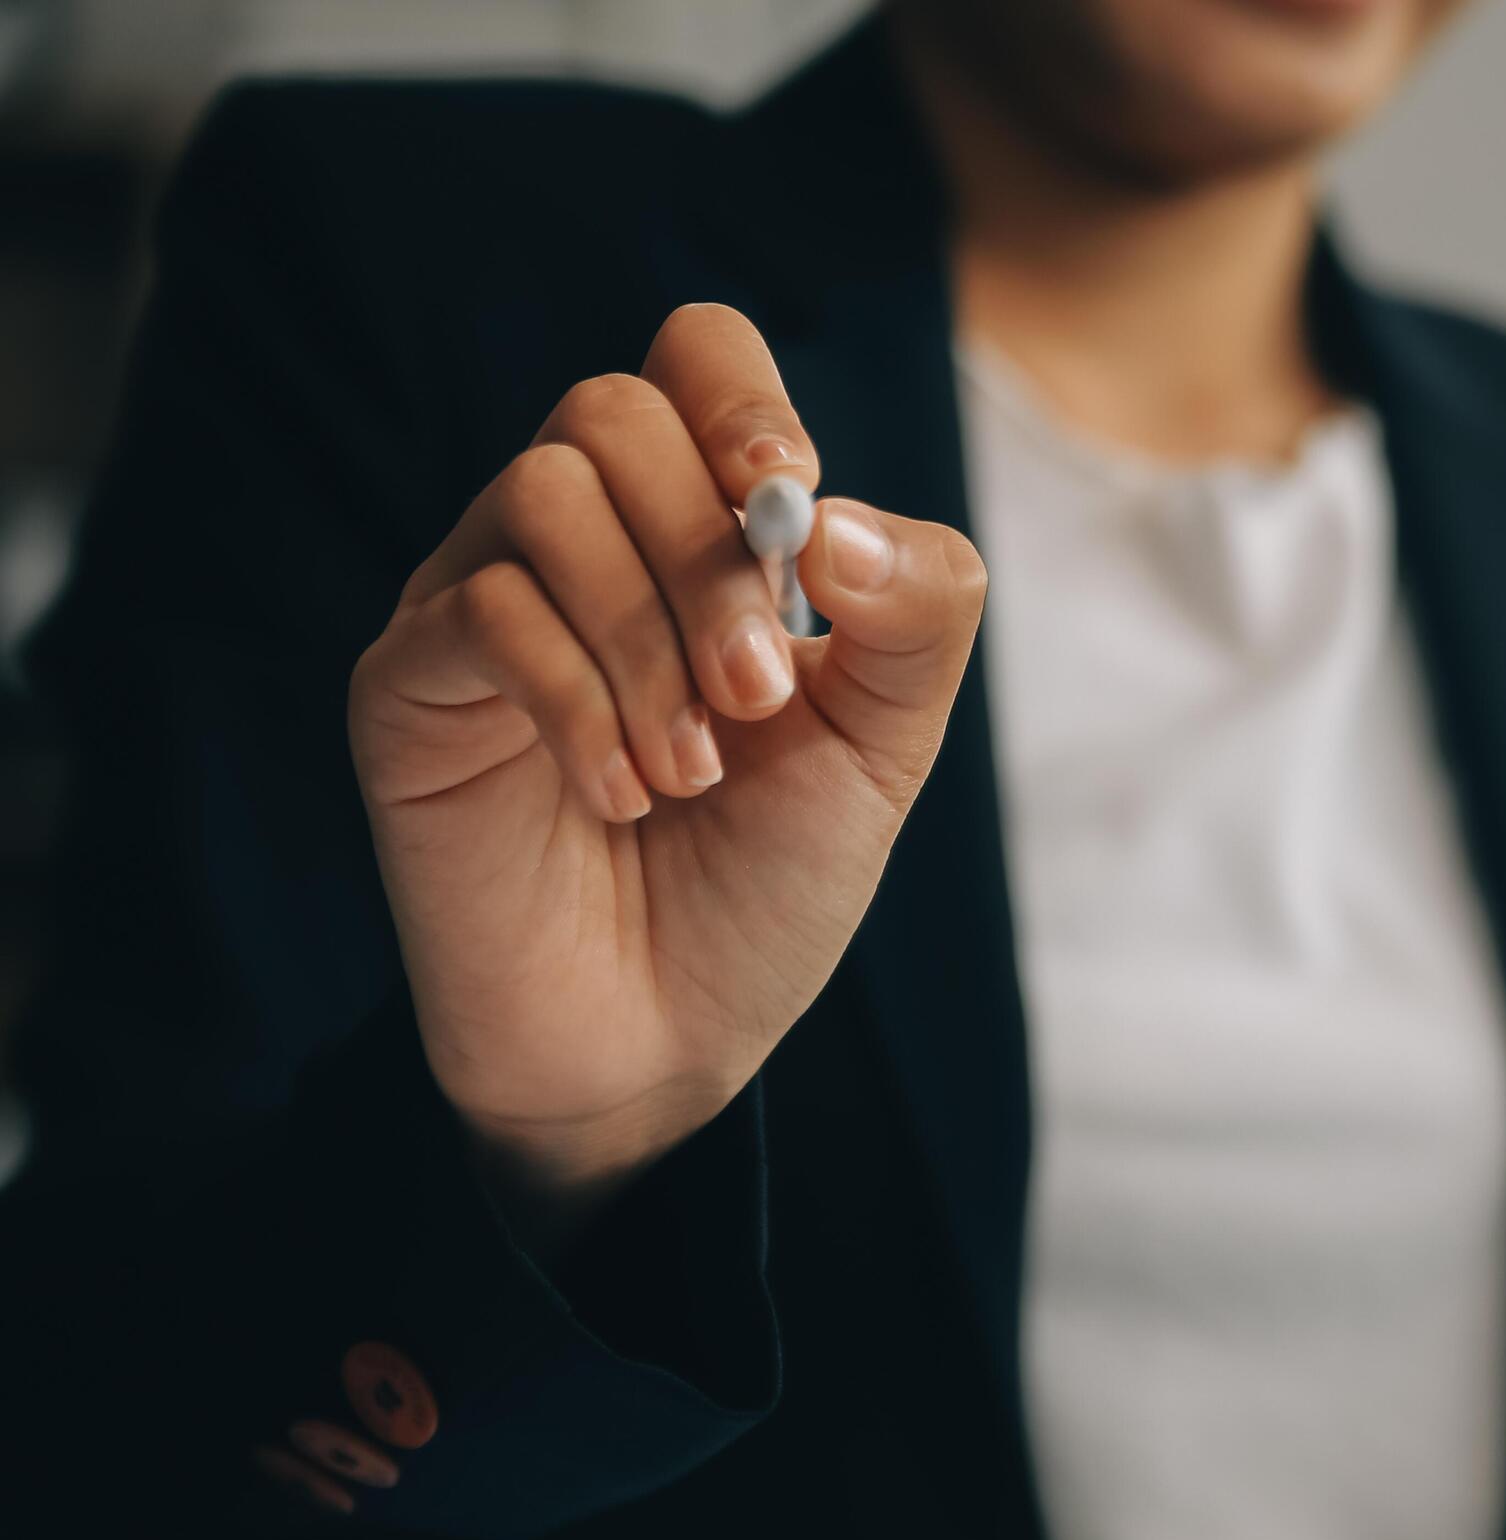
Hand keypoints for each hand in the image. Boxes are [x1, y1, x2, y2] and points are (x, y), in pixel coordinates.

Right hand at [350, 305, 986, 1232]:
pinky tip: (623, 796)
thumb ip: (918, 616)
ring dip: (646, 640)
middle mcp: (580, 539)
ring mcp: (480, 600)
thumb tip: (837, 515)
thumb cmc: (764, 881)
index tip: (788, 505)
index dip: (741, 397)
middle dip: (709, 560)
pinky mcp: (409, 683)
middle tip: (759, 702)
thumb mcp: (886, 748)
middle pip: (613, 414)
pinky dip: (576, 703)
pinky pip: (480, 612)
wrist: (665, 1039)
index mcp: (699, 529)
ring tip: (692, 774)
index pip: (695, 355)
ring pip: (544, 497)